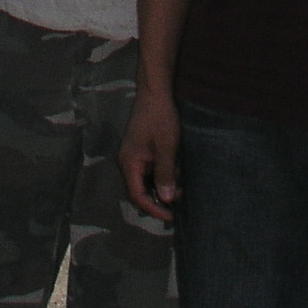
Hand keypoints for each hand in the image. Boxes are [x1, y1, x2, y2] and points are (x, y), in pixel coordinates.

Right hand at [118, 87, 182, 221]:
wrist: (155, 92)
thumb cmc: (160, 118)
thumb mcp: (167, 147)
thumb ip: (165, 173)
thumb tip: (167, 199)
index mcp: (129, 163)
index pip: (137, 195)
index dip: (153, 208)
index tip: (171, 215)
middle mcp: (127, 162)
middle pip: (139, 191)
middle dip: (158, 200)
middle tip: (178, 205)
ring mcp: (133, 156)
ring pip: (145, 182)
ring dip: (161, 187)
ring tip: (180, 187)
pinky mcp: (140, 151)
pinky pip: (148, 171)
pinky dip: (161, 176)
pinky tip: (175, 173)